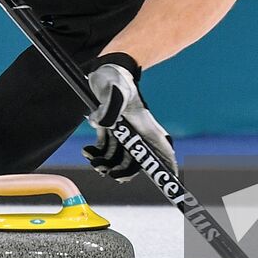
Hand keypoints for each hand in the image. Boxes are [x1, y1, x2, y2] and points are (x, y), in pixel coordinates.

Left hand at [81, 53, 177, 182]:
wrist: (104, 71)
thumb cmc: (116, 79)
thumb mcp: (115, 91)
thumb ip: (110, 109)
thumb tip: (102, 126)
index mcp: (147, 129)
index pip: (164, 154)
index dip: (167, 171)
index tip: (169, 186)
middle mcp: (139, 134)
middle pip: (138, 163)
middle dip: (123, 172)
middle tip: (108, 173)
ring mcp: (126, 134)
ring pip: (120, 160)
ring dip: (105, 165)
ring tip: (92, 159)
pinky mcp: (112, 131)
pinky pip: (107, 151)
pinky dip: (97, 154)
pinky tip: (87, 150)